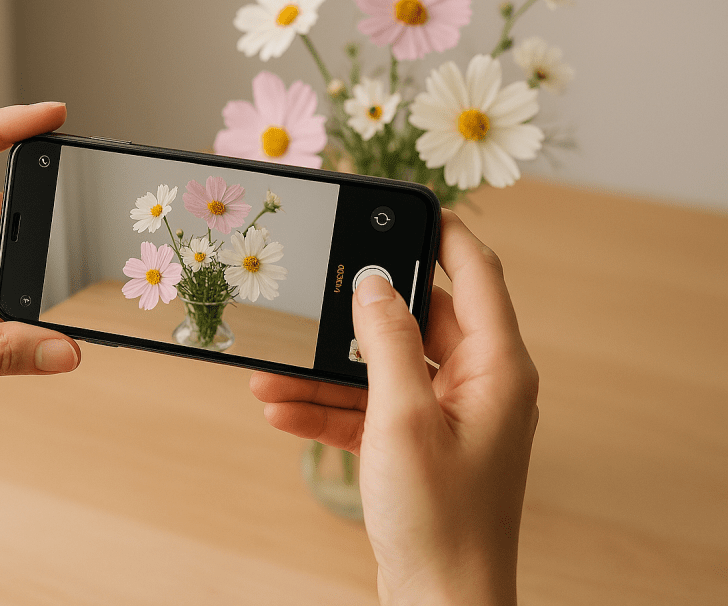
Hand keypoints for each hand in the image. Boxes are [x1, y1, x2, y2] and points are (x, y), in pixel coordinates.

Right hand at [250, 210, 538, 604]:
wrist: (440, 604)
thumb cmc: (439, 521)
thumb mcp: (401, 419)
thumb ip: (388, 343)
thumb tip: (373, 283)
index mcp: (497, 367)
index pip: (476, 272)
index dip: (441, 232)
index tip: (401, 204)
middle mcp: (479, 385)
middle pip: (418, 320)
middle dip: (355, 317)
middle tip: (315, 293)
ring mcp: (449, 416)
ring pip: (385, 368)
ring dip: (328, 371)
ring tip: (273, 371)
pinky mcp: (419, 445)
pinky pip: (372, 408)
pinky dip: (331, 408)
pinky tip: (283, 409)